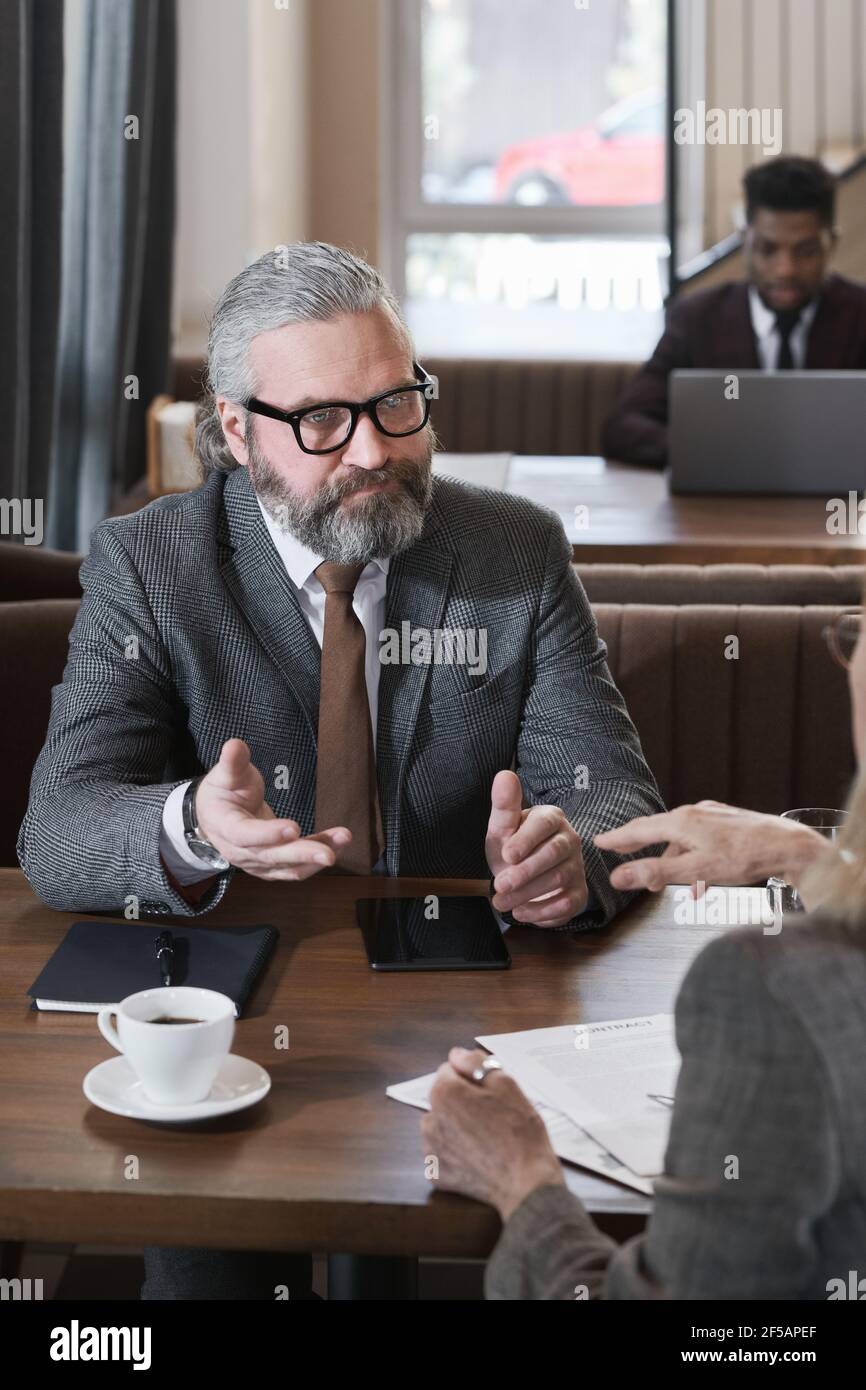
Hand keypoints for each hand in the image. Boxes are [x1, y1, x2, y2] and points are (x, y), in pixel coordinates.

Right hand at [195, 738, 350, 880]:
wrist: (216, 817)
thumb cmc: (223, 793)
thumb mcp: (225, 775)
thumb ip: (233, 762)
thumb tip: (235, 744)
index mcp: (225, 827)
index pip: (246, 835)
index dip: (269, 834)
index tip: (294, 827)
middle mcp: (240, 852)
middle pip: (272, 856)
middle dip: (302, 854)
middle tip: (329, 853)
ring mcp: (258, 863)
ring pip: (289, 865)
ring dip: (316, 856)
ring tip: (343, 839)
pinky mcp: (273, 866)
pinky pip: (297, 867)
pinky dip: (316, 858)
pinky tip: (338, 845)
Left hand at [421, 1047, 564, 1221]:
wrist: (527, 1184)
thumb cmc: (519, 1131)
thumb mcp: (506, 1084)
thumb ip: (476, 1063)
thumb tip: (456, 1055)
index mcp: (444, 1094)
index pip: (449, 1070)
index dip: (471, 1078)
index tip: (491, 1092)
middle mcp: (429, 1119)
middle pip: (444, 1098)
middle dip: (463, 1101)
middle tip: (493, 1115)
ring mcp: (430, 1149)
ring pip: (442, 1124)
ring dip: (457, 1125)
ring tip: (487, 1137)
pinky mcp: (436, 1173)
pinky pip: (443, 1151)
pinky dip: (457, 1151)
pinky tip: (479, 1156)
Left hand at [486, 770, 587, 926]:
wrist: (524, 876)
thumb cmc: (512, 847)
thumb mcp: (502, 828)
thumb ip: (504, 805)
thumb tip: (504, 775)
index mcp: (551, 817)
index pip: (543, 825)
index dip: (526, 840)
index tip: (507, 854)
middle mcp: (569, 839)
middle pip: (553, 854)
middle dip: (525, 872)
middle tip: (499, 885)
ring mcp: (576, 866)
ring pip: (558, 879)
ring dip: (527, 894)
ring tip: (501, 902)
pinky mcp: (578, 892)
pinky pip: (567, 903)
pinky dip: (543, 911)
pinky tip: (521, 912)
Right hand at [594, 799, 828, 896]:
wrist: (788, 846)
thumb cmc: (744, 858)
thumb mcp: (695, 870)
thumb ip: (655, 873)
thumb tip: (619, 876)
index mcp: (681, 822)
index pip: (639, 830)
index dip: (618, 838)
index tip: (600, 840)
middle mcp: (694, 813)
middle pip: (658, 830)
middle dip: (641, 845)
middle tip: (622, 851)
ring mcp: (712, 816)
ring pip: (682, 838)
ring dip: (673, 859)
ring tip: (674, 882)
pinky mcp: (728, 822)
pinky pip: (700, 838)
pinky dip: (693, 855)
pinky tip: (702, 876)